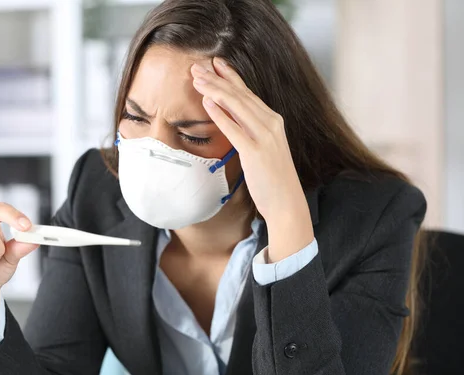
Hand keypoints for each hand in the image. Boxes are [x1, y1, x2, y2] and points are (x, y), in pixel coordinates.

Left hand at [191, 58, 313, 261]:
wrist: (286, 201)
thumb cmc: (272, 177)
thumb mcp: (262, 147)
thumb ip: (249, 130)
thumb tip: (229, 116)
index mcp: (273, 120)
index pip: (248, 93)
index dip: (230, 76)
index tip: (215, 63)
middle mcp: (271, 123)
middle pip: (240, 95)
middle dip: (217, 78)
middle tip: (198, 66)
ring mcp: (265, 136)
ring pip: (237, 106)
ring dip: (215, 90)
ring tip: (197, 79)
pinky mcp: (256, 151)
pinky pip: (234, 128)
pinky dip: (220, 114)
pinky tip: (207, 103)